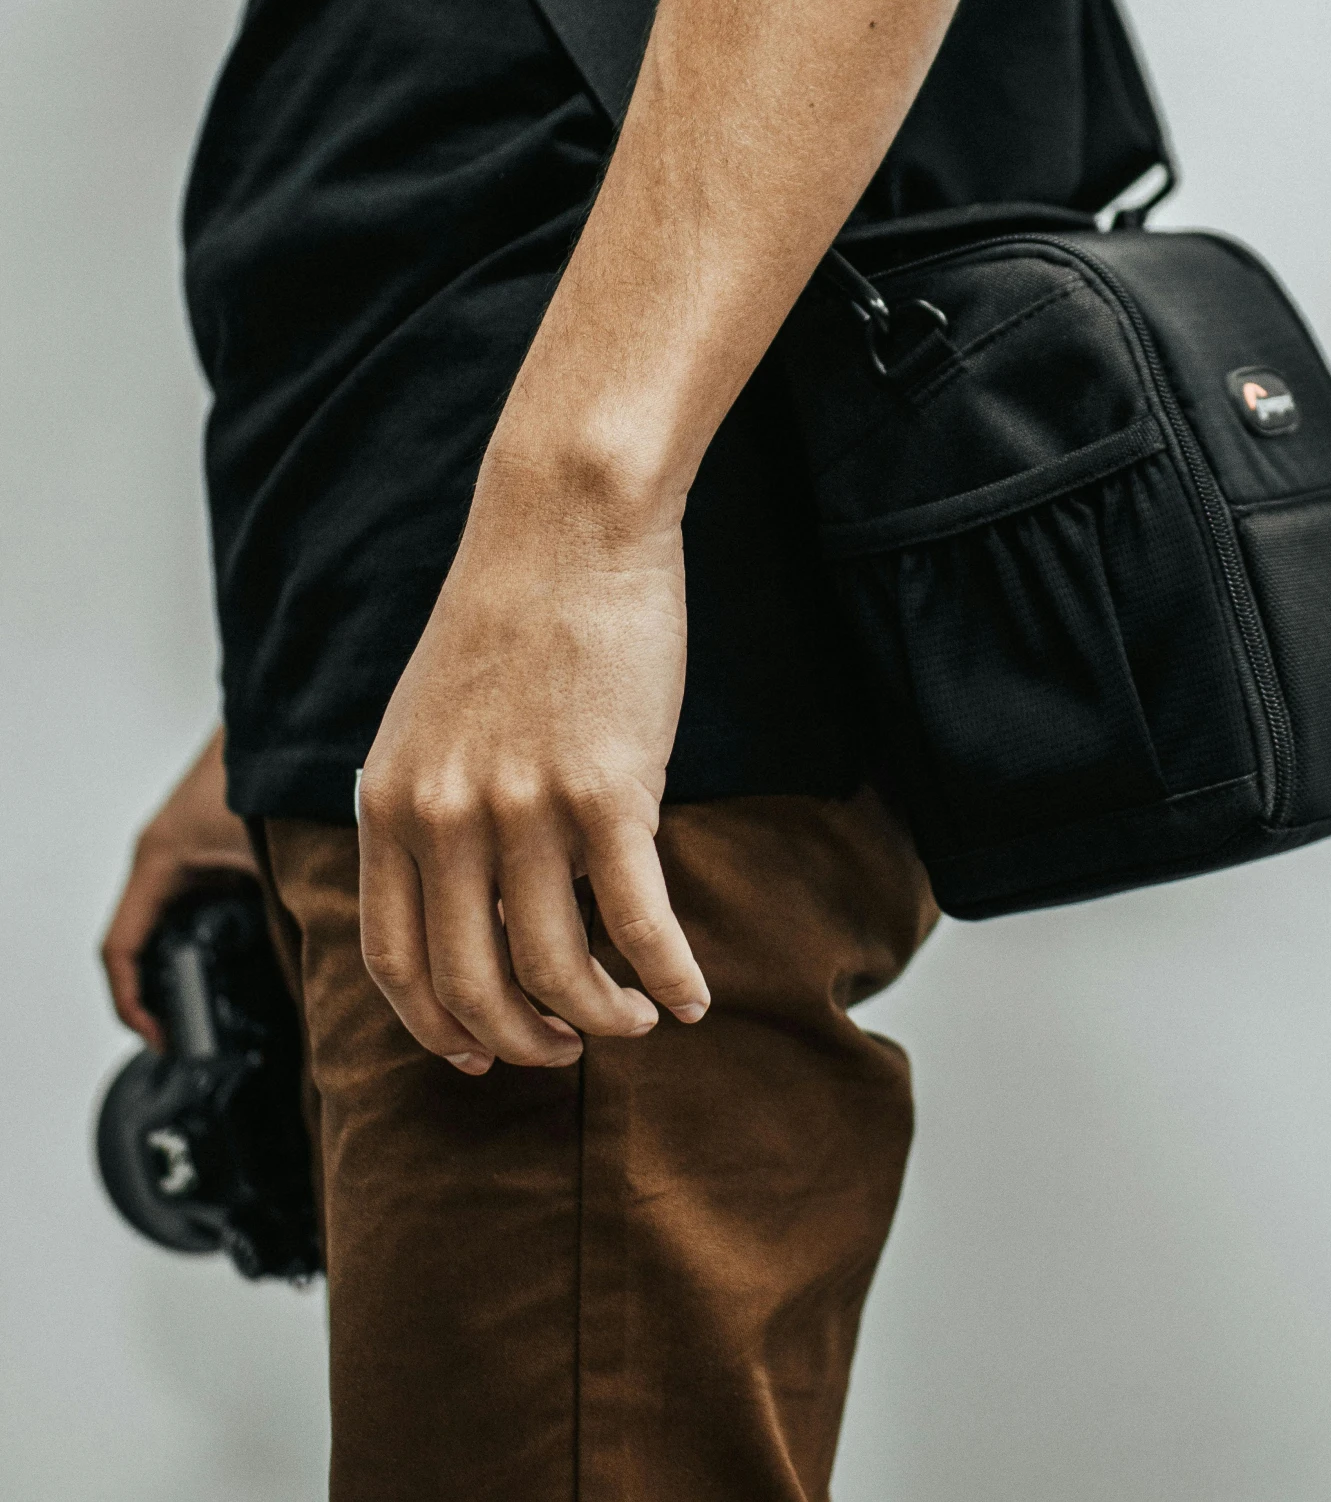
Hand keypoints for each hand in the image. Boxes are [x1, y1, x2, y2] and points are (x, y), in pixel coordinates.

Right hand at [101, 728, 258, 1048]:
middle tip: (206, 1033)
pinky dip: (222, 933)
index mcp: (160, 861)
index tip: (163, 1036)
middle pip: (147, 943)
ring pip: (178, 924)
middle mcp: (163, 858)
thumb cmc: (266, 768)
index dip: (133, 1003)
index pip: (122, 948)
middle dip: (169, 992)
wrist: (286, 715)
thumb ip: (284, 907)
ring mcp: (186, 852)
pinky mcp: (213, 847)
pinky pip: (204, 903)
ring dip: (200, 961)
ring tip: (237, 1004)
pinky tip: (263, 953)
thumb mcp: (271, 852)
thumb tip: (311, 970)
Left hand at [356, 451, 709, 1075]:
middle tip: (565, 1049)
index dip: (436, 1027)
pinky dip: (669, 977)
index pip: (395, 959)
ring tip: (634, 1019)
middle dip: (523, 1041)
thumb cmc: (511, 609)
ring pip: (559, 971)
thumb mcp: (427, 717)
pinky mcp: (608, 792)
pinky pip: (639, 922)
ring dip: (602, 1018)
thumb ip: (427, 802)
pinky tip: (691, 997)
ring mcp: (523, 810)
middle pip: (472, 986)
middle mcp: (445, 819)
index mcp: (391, 803)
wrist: (566, 525)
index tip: (478, 1053)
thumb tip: (457, 888)